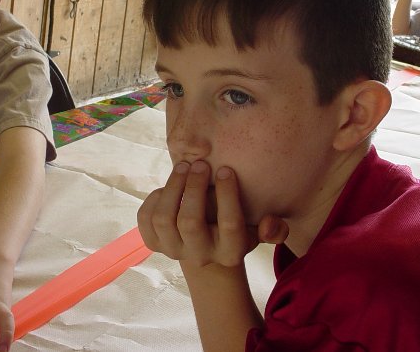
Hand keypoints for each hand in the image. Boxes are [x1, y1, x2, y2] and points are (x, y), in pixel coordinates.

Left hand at [137, 161, 287, 267]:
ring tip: (184, 166)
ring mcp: (173, 251)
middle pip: (190, 222)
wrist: (208, 248)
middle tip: (200, 164)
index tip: (225, 169)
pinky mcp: (153, 244)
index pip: (229, 224)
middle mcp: (200, 256)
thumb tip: (270, 224)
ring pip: (163, 218)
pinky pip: (145, 219)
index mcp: (230, 252)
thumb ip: (273, 228)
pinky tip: (169, 186)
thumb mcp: (258, 229)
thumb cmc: (237, 228)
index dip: (227, 194)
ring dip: (173, 187)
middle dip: (194, 187)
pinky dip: (155, 198)